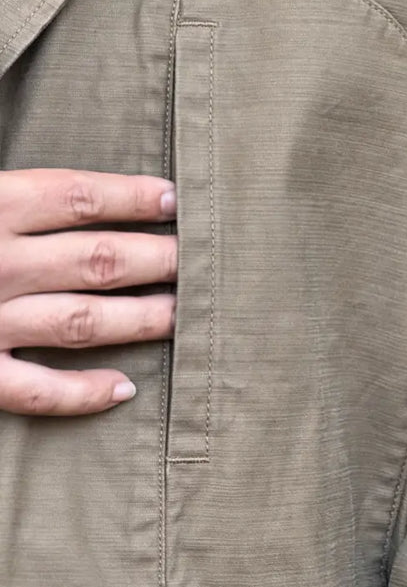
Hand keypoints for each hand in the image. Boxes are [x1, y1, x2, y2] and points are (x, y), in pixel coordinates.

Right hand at [0, 169, 176, 416]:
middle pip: (98, 258)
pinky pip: (35, 392)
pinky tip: (126, 388)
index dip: (135, 198)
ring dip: (141, 318)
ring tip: (186, 312)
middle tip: (207, 259)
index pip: (80, 197)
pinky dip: (81, 393)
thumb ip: (17, 192)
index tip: (178, 200)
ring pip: (82, 321)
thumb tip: (81, 193)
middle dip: (160, 259)